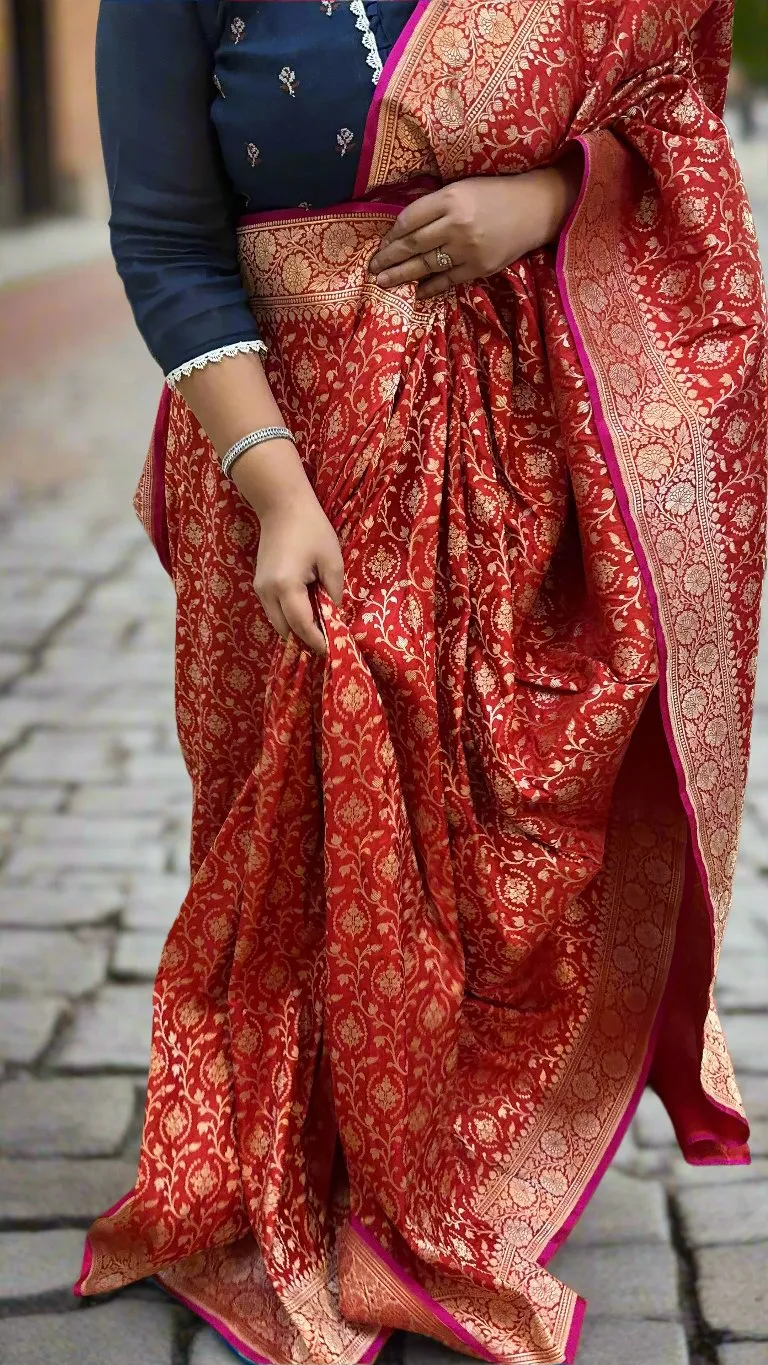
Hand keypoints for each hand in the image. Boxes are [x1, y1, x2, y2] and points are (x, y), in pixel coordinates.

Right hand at [232, 444, 343, 657]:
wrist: (282, 505)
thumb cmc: (312, 529)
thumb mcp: (332, 562)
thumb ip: (334, 594)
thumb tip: (334, 617)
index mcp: (287, 586)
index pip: (301, 626)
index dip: (317, 641)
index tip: (332, 650)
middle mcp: (267, 592)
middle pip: (285, 630)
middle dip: (305, 639)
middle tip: (327, 639)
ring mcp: (259, 589)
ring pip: (277, 622)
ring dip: (296, 628)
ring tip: (319, 627)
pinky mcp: (258, 584)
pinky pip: (274, 610)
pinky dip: (288, 617)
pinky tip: (307, 611)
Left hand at [368, 154, 582, 298]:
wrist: (536, 208)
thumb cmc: (496, 195)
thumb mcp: (463, 188)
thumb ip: (435, 206)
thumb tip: (404, 229)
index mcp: (450, 199)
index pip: (409, 220)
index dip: (391, 235)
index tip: (380, 245)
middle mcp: (457, 224)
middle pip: (413, 245)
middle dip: (389, 259)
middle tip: (372, 269)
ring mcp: (468, 249)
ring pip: (426, 265)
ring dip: (401, 275)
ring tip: (383, 282)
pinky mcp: (480, 267)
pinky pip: (448, 281)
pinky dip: (429, 288)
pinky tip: (416, 292)